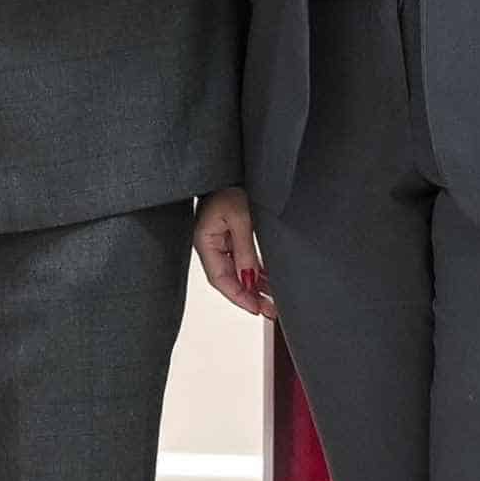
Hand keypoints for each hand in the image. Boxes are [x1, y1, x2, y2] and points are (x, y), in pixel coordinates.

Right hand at [192, 187, 271, 314]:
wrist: (230, 169)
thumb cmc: (230, 186)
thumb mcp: (240, 218)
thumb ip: (244, 250)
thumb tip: (249, 279)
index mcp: (205, 242)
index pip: (220, 278)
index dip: (238, 296)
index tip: (256, 309)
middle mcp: (211, 245)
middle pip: (229, 279)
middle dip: (249, 297)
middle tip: (270, 311)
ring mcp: (221, 242)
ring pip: (238, 272)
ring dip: (255, 287)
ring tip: (274, 302)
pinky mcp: (232, 237)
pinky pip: (243, 261)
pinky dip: (256, 273)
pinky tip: (270, 283)